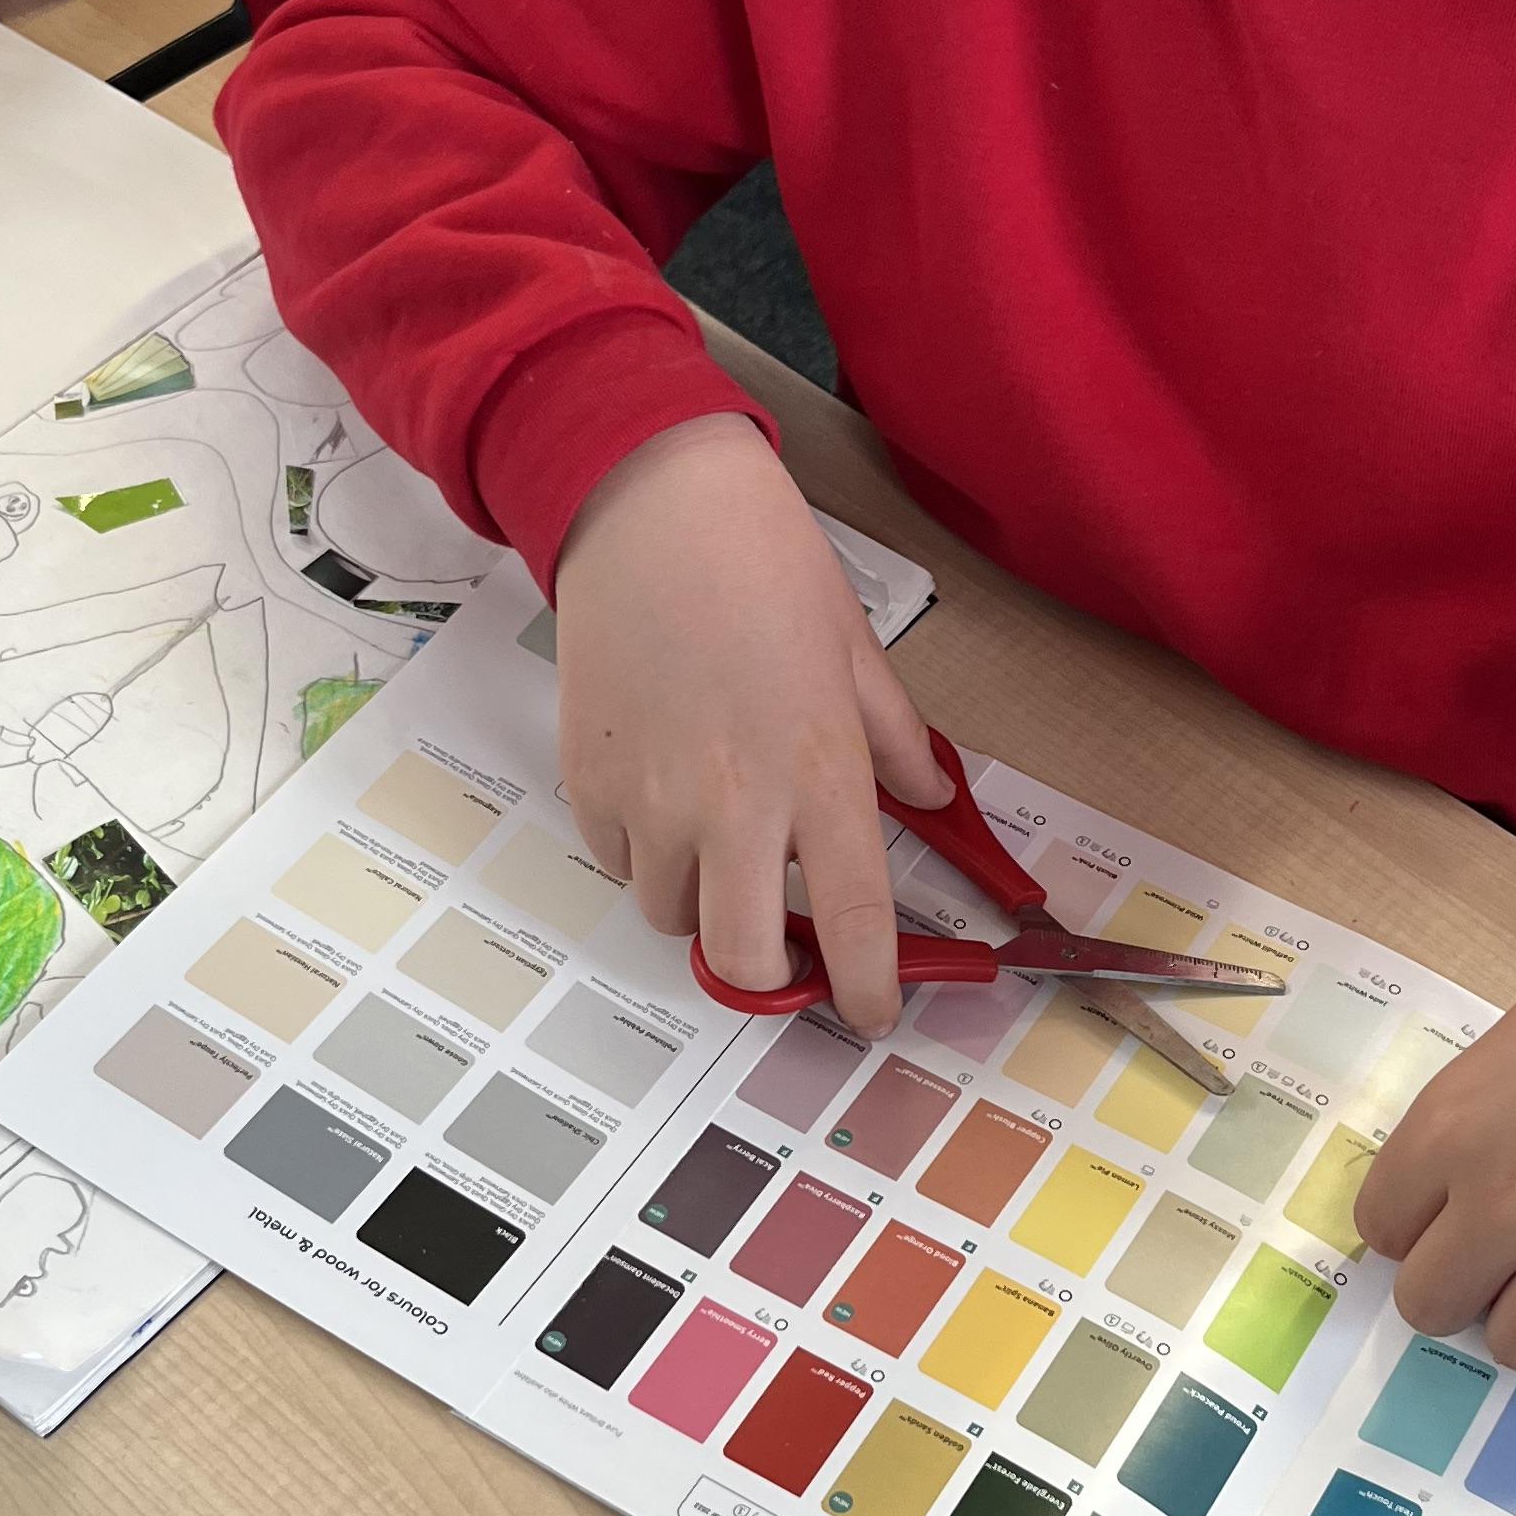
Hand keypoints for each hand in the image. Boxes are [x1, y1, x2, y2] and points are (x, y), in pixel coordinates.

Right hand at [554, 418, 951, 1030]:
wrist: (648, 504)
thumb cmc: (763, 561)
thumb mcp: (856, 650)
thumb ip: (896, 741)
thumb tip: (929, 799)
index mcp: (819, 771)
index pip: (852, 921)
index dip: (868, 987)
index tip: (873, 1011)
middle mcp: (733, 803)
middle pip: (739, 957)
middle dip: (763, 972)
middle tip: (779, 941)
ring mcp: (649, 799)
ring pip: (669, 913)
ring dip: (700, 900)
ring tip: (717, 835)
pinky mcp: (587, 782)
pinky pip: (616, 860)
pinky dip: (643, 852)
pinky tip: (664, 790)